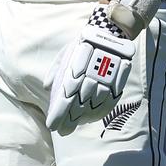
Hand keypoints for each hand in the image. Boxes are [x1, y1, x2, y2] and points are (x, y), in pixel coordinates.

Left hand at [45, 13, 134, 136]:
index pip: (65, 99)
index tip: (53, 126)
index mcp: (75, 71)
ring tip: (75, 125)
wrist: (111, 33)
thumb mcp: (66, 53)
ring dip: (83, 119)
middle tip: (63, 132)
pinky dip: (99, 113)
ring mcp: (105, 83)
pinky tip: (91, 119)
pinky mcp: (117, 84)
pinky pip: (108, 103)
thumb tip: (48, 88)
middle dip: (69, 121)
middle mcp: (90, 79)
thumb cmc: (83, 44)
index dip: (59, 115)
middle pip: (79, 106)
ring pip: (93, 107)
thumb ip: (56, 71)